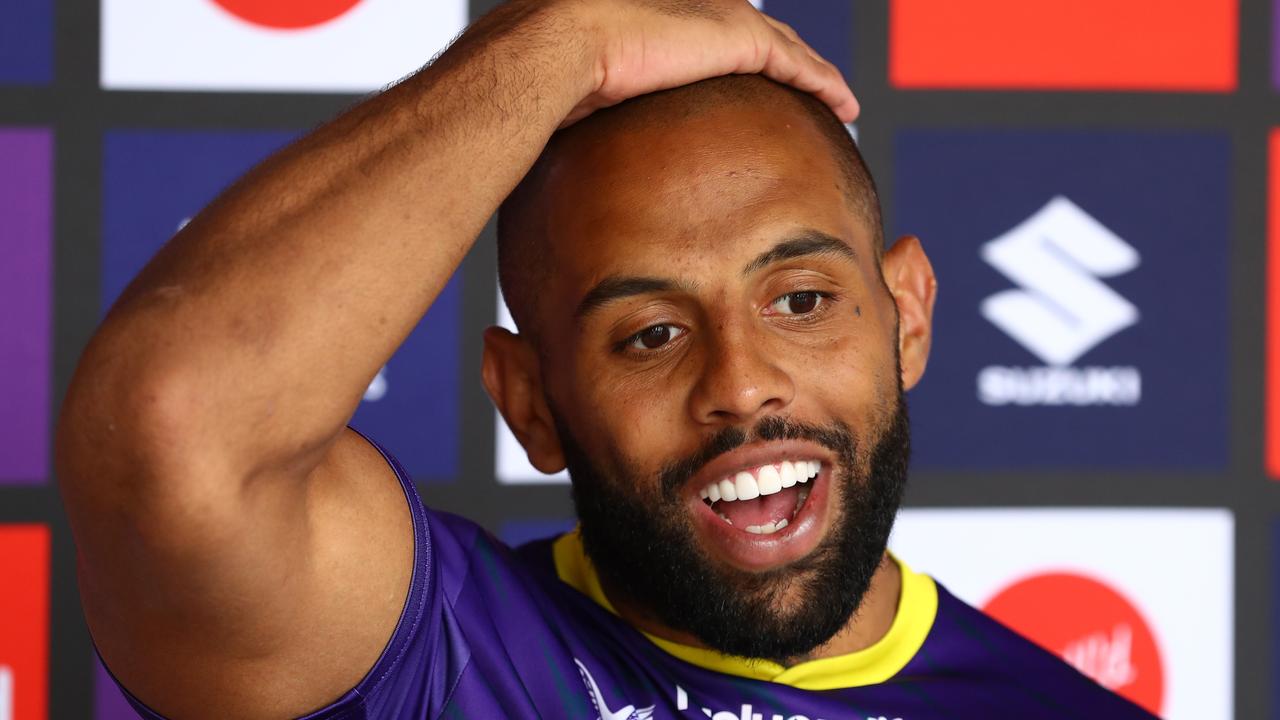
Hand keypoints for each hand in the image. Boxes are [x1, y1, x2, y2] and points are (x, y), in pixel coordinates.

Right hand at [561, 0, 858, 125]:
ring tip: (837, 101)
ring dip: (815, 76)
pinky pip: (800, 67)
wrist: (559, 44)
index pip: (714, 33)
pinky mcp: (740, 41)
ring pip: (787, 50)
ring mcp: (722, 19)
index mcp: (662, 13)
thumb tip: (568, 138)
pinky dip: (825, 85)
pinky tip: (845, 107)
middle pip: (759, 36)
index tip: (748, 80)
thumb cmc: (551, 69)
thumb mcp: (580, 83)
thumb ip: (593, 98)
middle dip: (786, 60)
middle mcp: (699, 6)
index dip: (737, 53)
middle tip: (807, 89)